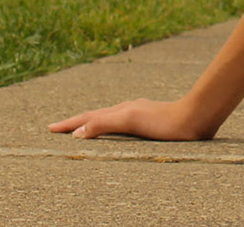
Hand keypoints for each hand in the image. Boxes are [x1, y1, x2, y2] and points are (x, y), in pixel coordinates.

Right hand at [48, 96, 215, 141]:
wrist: (194, 118)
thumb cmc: (164, 121)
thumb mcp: (130, 120)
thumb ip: (104, 123)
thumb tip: (77, 133)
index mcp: (120, 110)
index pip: (88, 117)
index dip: (68, 124)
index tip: (50, 128)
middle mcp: (128, 109)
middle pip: (96, 116)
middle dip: (76, 122)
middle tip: (58, 127)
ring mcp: (139, 115)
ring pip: (109, 119)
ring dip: (92, 124)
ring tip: (82, 129)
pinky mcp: (151, 123)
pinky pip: (123, 125)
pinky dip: (110, 128)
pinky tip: (118, 132)